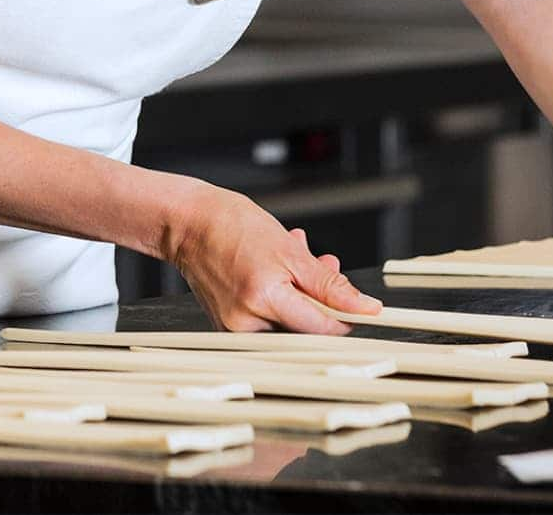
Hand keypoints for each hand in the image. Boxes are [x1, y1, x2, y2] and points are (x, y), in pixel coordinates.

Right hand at [162, 186, 381, 333]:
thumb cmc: (231, 227)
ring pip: (288, 323)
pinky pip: (267, 319)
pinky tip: (279, 271)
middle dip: (321, 299)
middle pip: (305, 328)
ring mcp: (233, 327)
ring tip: (298, 259)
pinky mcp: (227, 326)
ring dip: (302, 295)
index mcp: (263, 299)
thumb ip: (330, 284)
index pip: (322, 328)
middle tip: (323, 263)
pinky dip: (281, 298)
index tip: (360, 306)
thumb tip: (365, 307)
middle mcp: (245, 322)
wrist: (188, 223)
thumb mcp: (291, 250)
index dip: (346, 316)